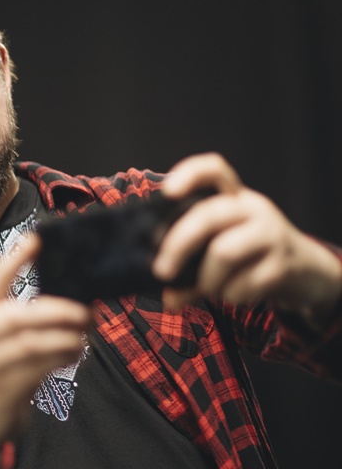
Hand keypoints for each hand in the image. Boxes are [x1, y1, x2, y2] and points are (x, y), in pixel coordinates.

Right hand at [0, 237, 93, 468]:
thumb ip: (12, 318)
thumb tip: (62, 293)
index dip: (14, 260)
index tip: (37, 239)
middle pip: (17, 315)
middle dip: (56, 309)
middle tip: (86, 308)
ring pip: (33, 344)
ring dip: (67, 336)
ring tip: (87, 332)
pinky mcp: (1, 391)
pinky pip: (41, 368)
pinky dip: (64, 357)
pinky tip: (76, 352)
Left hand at [156, 152, 341, 326]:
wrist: (307, 271)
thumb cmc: (251, 257)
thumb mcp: (221, 253)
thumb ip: (190, 271)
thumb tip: (167, 298)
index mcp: (234, 199)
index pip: (215, 170)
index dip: (189, 174)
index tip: (167, 192)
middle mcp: (253, 209)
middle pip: (208, 215)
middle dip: (178, 245)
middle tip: (160, 271)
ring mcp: (271, 234)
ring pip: (223, 252)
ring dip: (206, 280)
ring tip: (209, 288)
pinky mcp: (283, 264)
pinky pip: (242, 284)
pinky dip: (228, 296)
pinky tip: (233, 294)